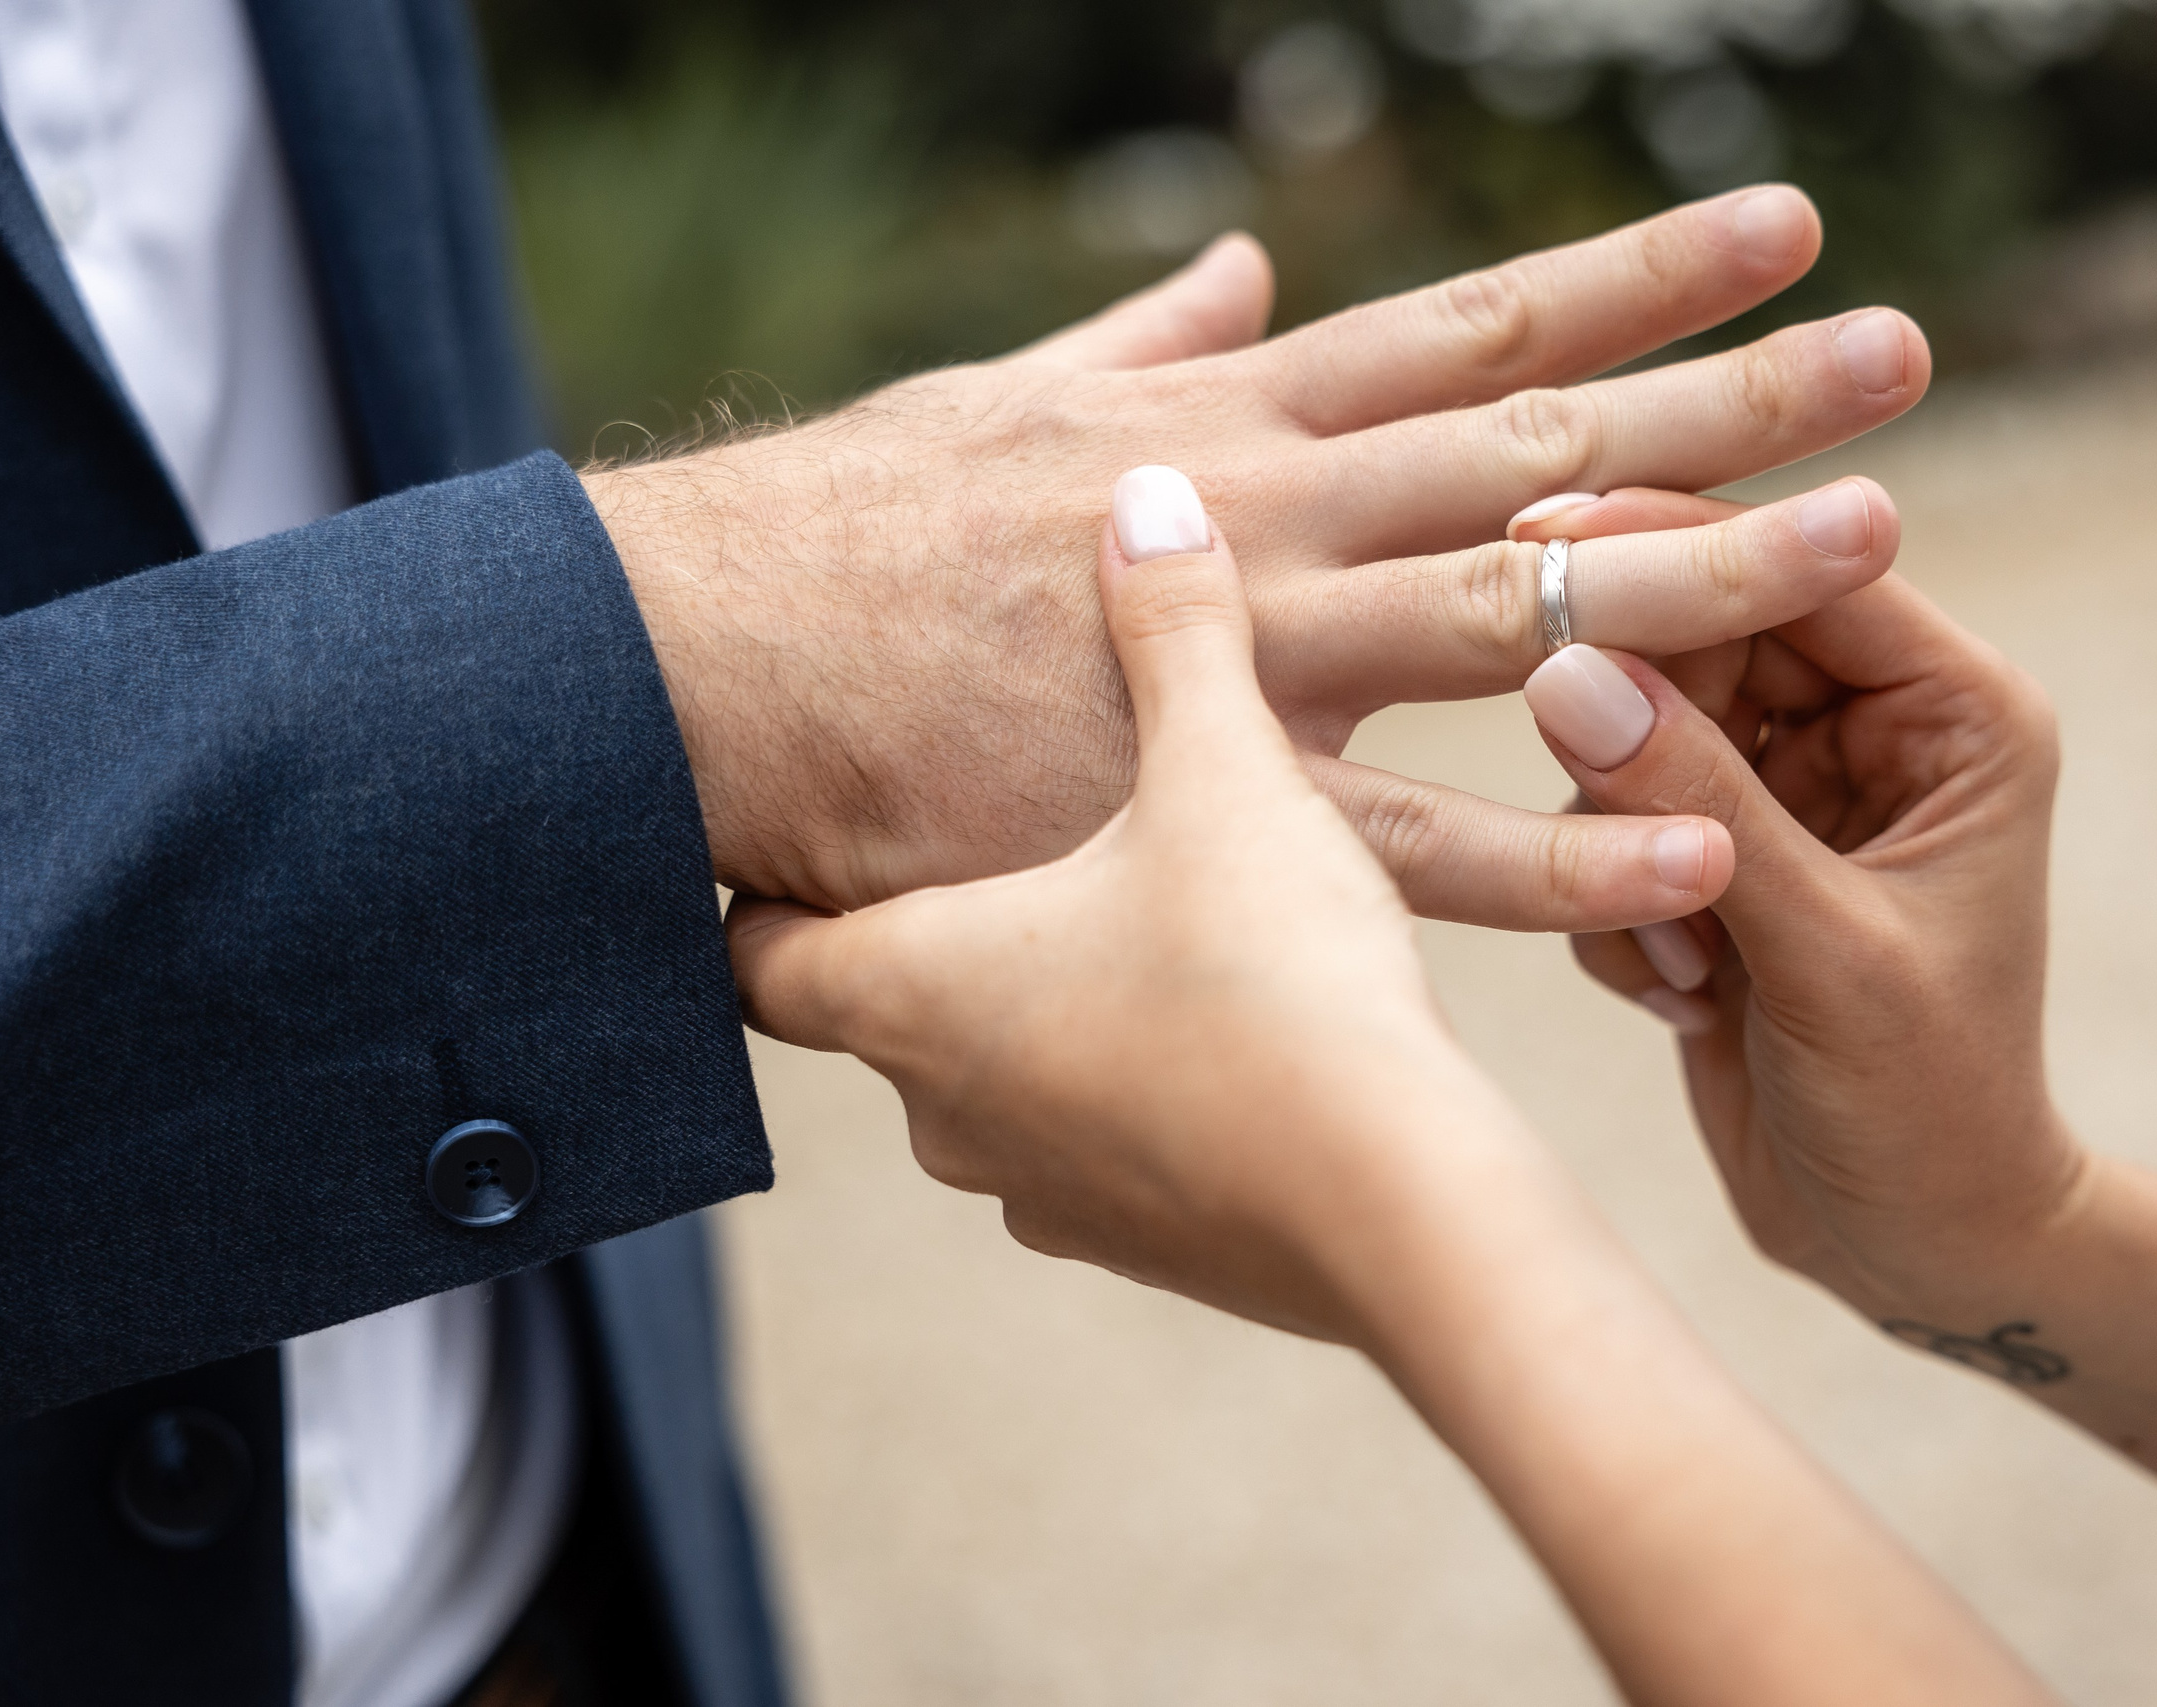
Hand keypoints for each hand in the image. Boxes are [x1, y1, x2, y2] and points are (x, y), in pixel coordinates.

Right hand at [593, 186, 1928, 930]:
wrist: (701, 668)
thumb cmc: (843, 537)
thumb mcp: (1011, 396)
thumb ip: (1155, 336)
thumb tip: (1241, 267)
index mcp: (1233, 419)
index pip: (1473, 328)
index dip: (1634, 276)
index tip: (1782, 229)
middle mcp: (1276, 513)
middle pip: (1540, 443)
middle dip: (1729, 397)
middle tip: (1900, 361)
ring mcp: (1256, 662)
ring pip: (1516, 610)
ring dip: (1699, 575)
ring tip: (1871, 545)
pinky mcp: (1211, 822)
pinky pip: (1419, 849)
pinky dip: (1559, 852)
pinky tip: (1699, 848)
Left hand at [723, 469, 1701, 1339]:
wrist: (1403, 1214)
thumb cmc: (1274, 984)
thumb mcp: (1222, 777)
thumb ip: (1175, 635)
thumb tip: (1144, 496)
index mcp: (912, 987)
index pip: (754, 948)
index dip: (777, 881)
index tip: (818, 822)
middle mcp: (943, 1109)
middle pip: (884, 1005)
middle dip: (940, 922)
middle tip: (997, 828)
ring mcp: (1043, 1194)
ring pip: (999, 1081)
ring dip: (1047, 1006)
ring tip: (1132, 920)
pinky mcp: (1145, 1244)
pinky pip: (1101, 1143)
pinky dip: (1135, 1078)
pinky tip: (1229, 1019)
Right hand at [1512, 495, 2073, 1319]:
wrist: (1913, 1247)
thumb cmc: (1927, 1106)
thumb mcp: (1825, 952)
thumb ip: (1698, 805)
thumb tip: (1565, 668)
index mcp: (1951, 713)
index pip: (1804, 573)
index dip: (1677, 545)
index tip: (1538, 537)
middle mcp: (1866, 731)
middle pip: (1701, 640)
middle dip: (1638, 735)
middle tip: (1577, 785)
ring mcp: (1781, 796)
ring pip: (1634, 733)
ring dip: (1625, 846)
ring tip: (1687, 961)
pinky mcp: (1710, 860)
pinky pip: (1608, 825)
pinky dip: (1618, 908)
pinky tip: (1686, 997)